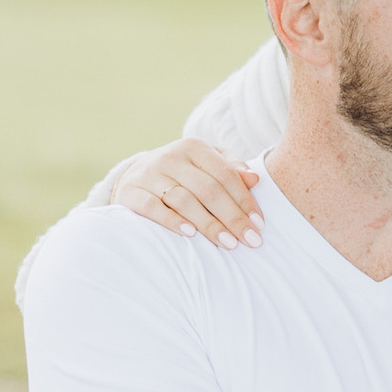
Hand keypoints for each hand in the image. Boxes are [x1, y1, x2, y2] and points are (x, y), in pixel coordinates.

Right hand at [107, 138, 260, 246]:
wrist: (136, 174)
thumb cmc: (183, 173)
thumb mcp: (208, 164)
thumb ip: (232, 169)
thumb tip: (255, 179)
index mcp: (195, 147)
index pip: (225, 175)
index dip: (244, 201)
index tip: (259, 225)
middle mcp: (172, 157)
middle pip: (208, 190)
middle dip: (232, 218)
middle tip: (250, 241)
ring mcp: (150, 174)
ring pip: (184, 200)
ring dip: (208, 224)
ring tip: (227, 243)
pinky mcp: (132, 192)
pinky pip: (153, 207)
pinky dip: (171, 221)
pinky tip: (190, 235)